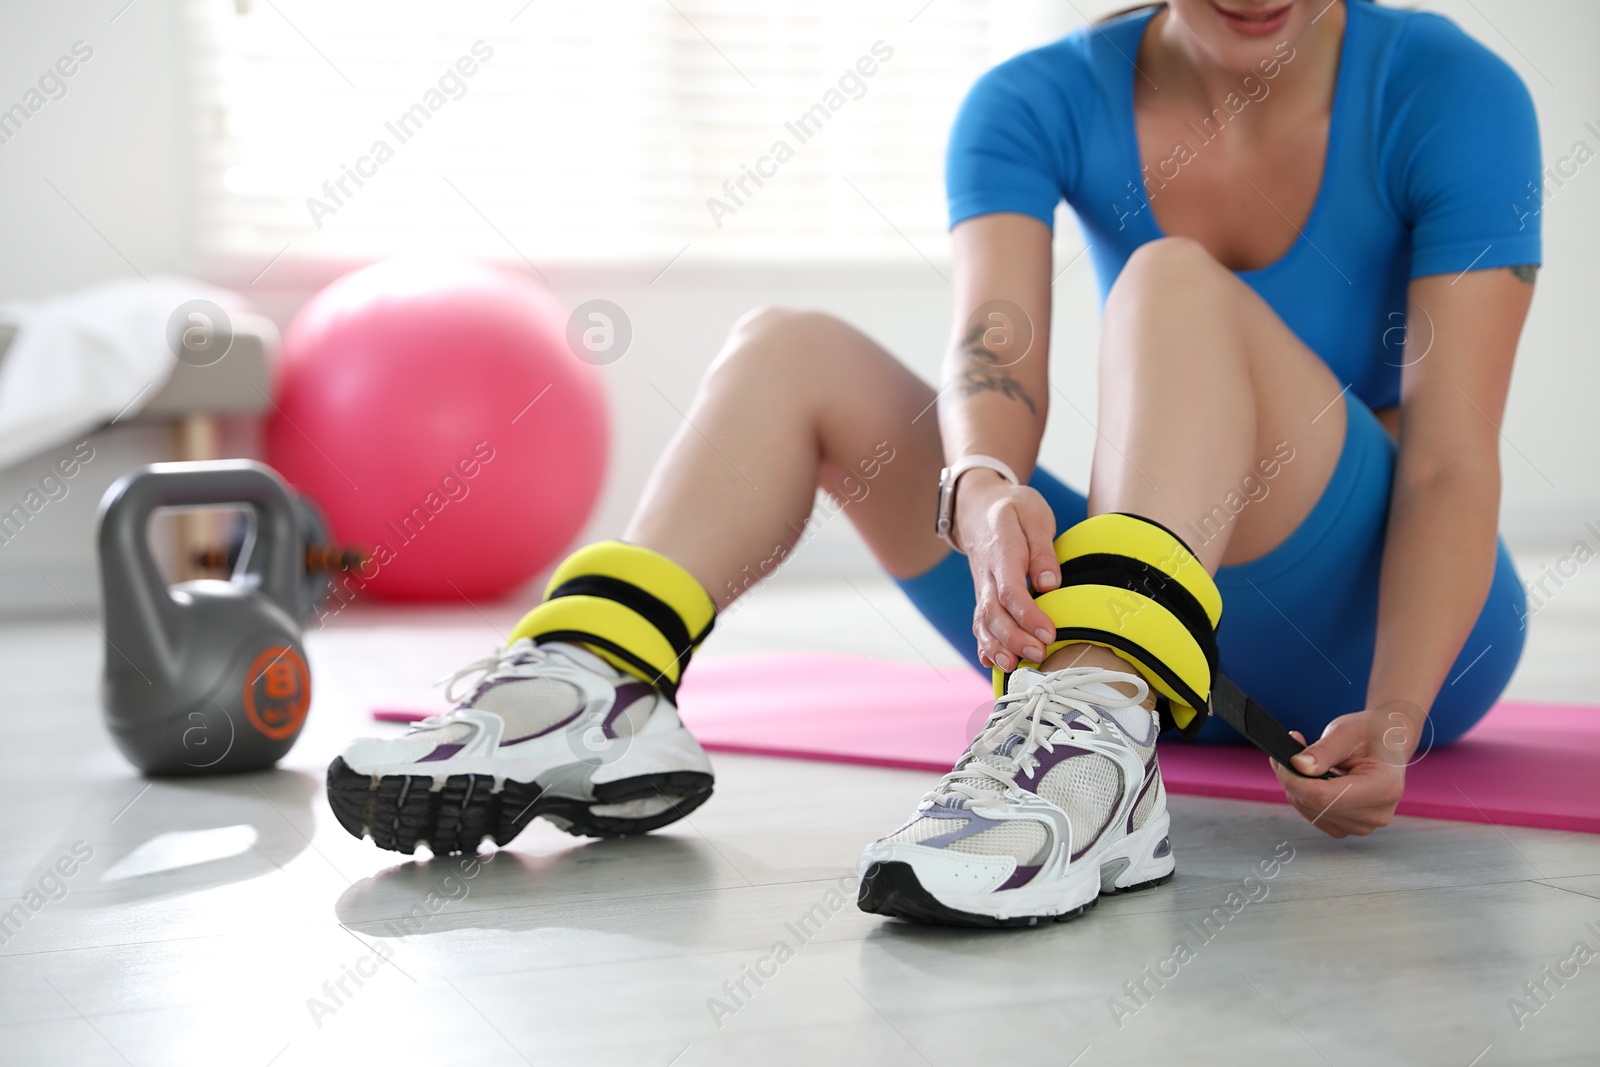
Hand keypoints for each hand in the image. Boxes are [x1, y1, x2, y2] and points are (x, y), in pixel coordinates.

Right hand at [955, 471, 1059, 671]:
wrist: (978, 506)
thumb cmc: (1014, 508)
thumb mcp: (1034, 515)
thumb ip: (1042, 549)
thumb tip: (1050, 584)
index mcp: (1000, 550)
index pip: (1010, 589)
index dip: (1028, 615)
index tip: (1049, 633)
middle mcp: (986, 573)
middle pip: (994, 612)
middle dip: (1014, 638)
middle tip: (1040, 655)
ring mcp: (981, 586)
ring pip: (983, 621)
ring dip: (997, 647)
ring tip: (1015, 667)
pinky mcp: (982, 595)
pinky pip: (979, 622)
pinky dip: (984, 644)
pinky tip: (993, 664)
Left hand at [1271, 711, 1406, 837]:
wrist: (1387, 743)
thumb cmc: (1371, 734)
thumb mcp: (1346, 732)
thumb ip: (1323, 751)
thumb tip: (1299, 766)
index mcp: (1384, 787)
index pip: (1325, 797)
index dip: (1295, 781)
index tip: (1282, 760)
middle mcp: (1378, 813)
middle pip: (1316, 806)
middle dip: (1294, 779)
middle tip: (1293, 751)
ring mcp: (1366, 824)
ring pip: (1311, 812)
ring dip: (1299, 788)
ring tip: (1308, 763)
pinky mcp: (1352, 827)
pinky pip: (1315, 817)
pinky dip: (1306, 798)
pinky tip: (1315, 779)